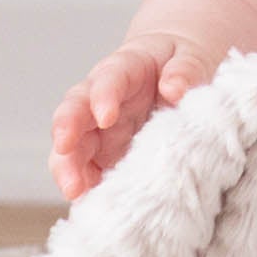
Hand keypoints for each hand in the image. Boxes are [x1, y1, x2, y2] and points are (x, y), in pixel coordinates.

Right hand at [49, 31, 225, 201]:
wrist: (174, 67)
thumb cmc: (179, 60)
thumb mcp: (189, 55)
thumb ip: (185, 69)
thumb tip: (174, 87)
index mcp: (125, 68)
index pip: (108, 79)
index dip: (103, 96)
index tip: (106, 117)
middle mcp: (101, 98)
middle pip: (74, 111)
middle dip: (67, 132)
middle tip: (66, 152)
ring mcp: (98, 127)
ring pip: (72, 144)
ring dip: (68, 166)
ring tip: (74, 190)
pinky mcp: (102, 152)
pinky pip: (86, 169)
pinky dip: (83, 184)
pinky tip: (87, 201)